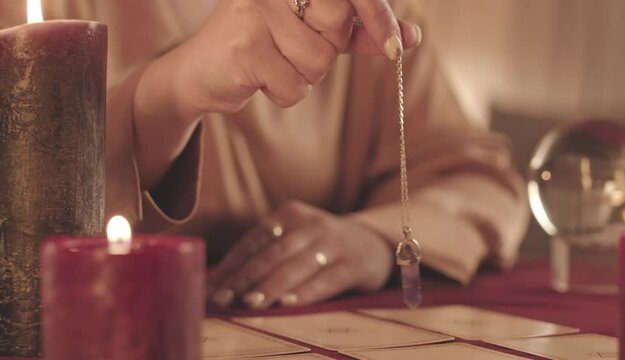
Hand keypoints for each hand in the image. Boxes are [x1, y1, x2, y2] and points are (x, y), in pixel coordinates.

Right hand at [169, 0, 420, 117]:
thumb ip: (357, 32)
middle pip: (337, 27)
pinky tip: (258, 78)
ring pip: (317, 63)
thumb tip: (410, 37)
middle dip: (325, 51)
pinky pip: (295, 86)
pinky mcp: (245, 47)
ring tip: (270, 65)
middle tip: (292, 49)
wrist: (202, 73)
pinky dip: (282, 93)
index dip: (377, 16)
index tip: (399, 44)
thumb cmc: (260, 49)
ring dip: (301, 77)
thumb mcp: (312, 35)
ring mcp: (256, 13)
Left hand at [207, 200, 394, 308]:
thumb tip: (222, 284)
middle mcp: (312, 224)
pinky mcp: (353, 265)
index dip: (231, 265)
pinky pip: (327, 280)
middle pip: (272, 253)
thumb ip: (266, 254)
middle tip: (223, 299)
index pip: (254, 240)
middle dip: (244, 278)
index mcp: (290, 214)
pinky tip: (289, 303)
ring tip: (250, 303)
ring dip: (271, 286)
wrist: (372, 243)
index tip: (211, 288)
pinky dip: (306, 292)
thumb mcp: (295, 238)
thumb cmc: (320, 246)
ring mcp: (334, 243)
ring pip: (296, 266)